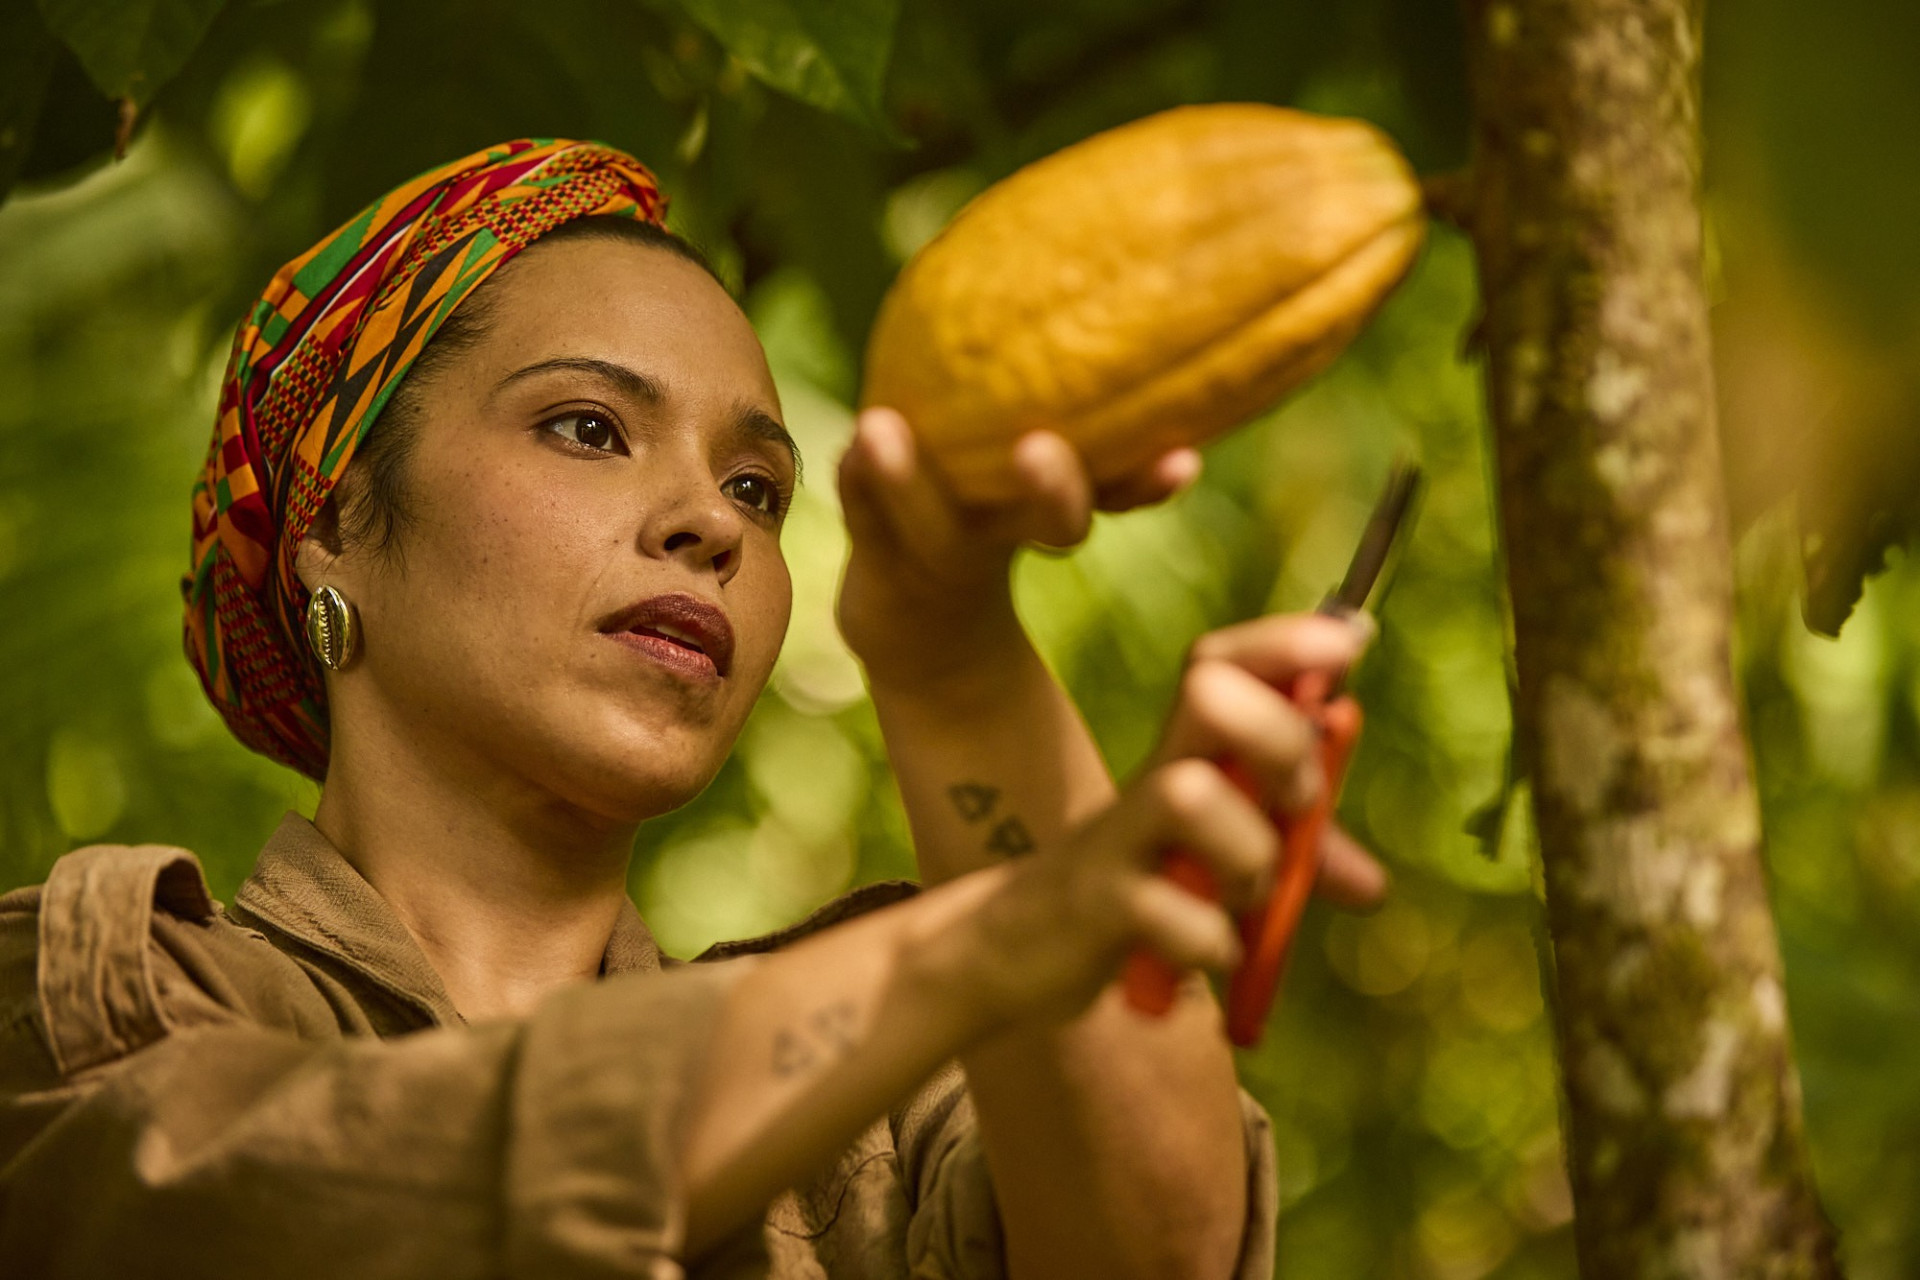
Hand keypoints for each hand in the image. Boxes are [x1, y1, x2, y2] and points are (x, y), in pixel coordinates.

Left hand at [836, 406, 1199, 692]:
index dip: (1146, 483)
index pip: (1116, 494)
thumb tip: (1154, 353)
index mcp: (1056, 518)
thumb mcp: (1035, 498)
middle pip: (1046, 520)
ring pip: (928, 516)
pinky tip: (853, 442)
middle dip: (1054, 489)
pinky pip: (863, 509)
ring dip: (904, 477)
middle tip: (1042, 449)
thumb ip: (1084, 447)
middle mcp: (1008, 534)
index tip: (1185, 462)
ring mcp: (939, 546)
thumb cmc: (993, 540)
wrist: (923, 632)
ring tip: (879, 427)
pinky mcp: (875, 550)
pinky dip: (857, 476)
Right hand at [927, 613, 1370, 1029]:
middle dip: (1279, 740)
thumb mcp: (1223, 862)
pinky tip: (1212, 955)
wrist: (1020, 946)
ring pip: (1189, 795)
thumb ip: (1295, 859)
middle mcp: (1151, 778)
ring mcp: (1118, 837)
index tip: (1348, 644)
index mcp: (1187, 753)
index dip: (1281, 642)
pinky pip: (1168, 912)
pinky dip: (1211, 941)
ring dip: (1249, 855)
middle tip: (1297, 801)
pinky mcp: (1094, 903)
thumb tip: (1373, 886)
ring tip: (1250, 898)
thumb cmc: (1138, 886)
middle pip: (1209, 699)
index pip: (1219, 661)